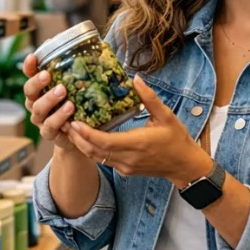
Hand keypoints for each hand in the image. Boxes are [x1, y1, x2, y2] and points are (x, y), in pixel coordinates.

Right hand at [22, 55, 76, 152]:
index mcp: (40, 88)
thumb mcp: (74, 86)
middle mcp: (36, 102)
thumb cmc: (75, 103)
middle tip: (48, 75)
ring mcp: (40, 119)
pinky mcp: (49, 133)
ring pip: (38, 109)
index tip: (32, 57)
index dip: (29, 66)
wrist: (78, 133)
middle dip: (37, 82)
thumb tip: (80, 46)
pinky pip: (50, 127)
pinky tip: (70, 113)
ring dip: (49, 100)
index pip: (29, 74)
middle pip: (29, 91)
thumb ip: (73, 70)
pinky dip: (59, 120)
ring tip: (64, 94)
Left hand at [65, 76, 211, 185]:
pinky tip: (86, 138)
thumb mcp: (166, 115)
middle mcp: (128, 158)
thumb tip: (135, 79)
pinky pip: (104, 160)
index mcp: (137, 143)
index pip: (104, 141)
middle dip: (77, 138)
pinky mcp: (125, 170)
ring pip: (96, 158)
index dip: (86, 133)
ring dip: (82, 144)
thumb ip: (149, 98)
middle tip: (64, 121)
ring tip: (70, 129)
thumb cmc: (177, 139)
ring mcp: (125, 167)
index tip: (74, 121)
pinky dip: (92, 150)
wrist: (185, 166)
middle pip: (94, 151)